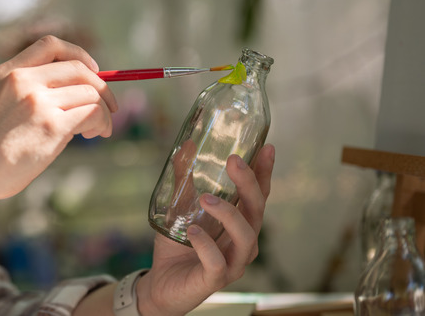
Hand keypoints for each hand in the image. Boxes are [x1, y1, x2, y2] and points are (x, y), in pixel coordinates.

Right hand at [0, 35, 117, 201]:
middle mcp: (23, 80)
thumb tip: (82, 89)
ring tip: (96, 130)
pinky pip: (93, 112)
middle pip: (79, 69)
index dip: (79, 54)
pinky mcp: (52, 125)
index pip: (51, 45)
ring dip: (103, 112)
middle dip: (101, 87)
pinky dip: (101, 122)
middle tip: (109, 107)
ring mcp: (38, 101)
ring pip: (90, 93)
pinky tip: (93, 134)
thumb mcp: (1, 104)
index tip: (93, 71)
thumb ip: (31, 90)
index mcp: (7, 72)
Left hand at [137, 144, 274, 315]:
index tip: (267, 147)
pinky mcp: (215, 280)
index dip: (264, 172)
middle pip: (257, 211)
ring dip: (229, 214)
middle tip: (234, 161)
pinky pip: (218, 263)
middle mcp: (242, 242)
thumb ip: (184, 179)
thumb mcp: (178, 207)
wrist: (161, 284)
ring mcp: (232, 263)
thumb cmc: (177, 245)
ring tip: (206, 198)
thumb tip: (187, 145)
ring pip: (245, 238)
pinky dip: (207, 246)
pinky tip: (193, 232)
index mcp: (238, 223)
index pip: (258, 195)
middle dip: (249, 184)